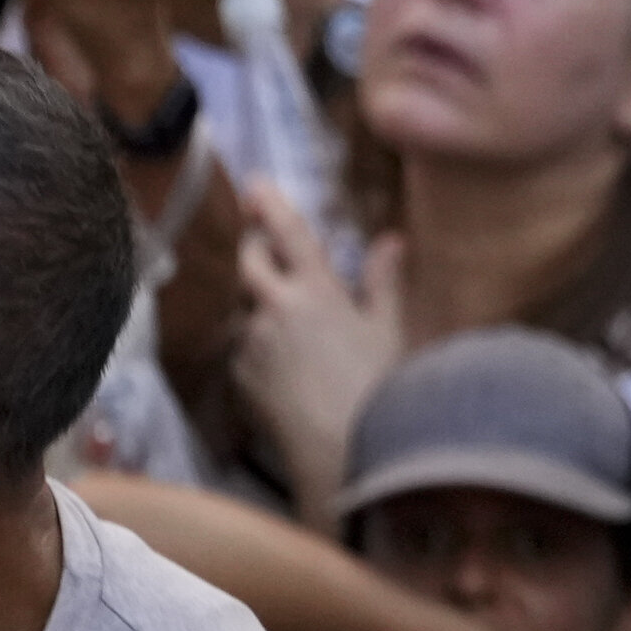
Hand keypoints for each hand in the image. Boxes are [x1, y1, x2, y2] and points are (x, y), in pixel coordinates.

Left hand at [231, 188, 405, 520]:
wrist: (338, 447)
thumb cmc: (377, 387)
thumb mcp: (389, 330)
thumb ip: (383, 281)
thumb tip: (391, 241)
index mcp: (317, 291)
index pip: (289, 233)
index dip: (271, 204)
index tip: (256, 183)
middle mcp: (274, 308)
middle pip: (248, 260)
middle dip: (254, 244)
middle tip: (265, 240)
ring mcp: (251, 341)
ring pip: (245, 304)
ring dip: (260, 297)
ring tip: (288, 312)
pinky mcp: (239, 372)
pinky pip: (243, 343)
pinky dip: (259, 338)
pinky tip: (285, 358)